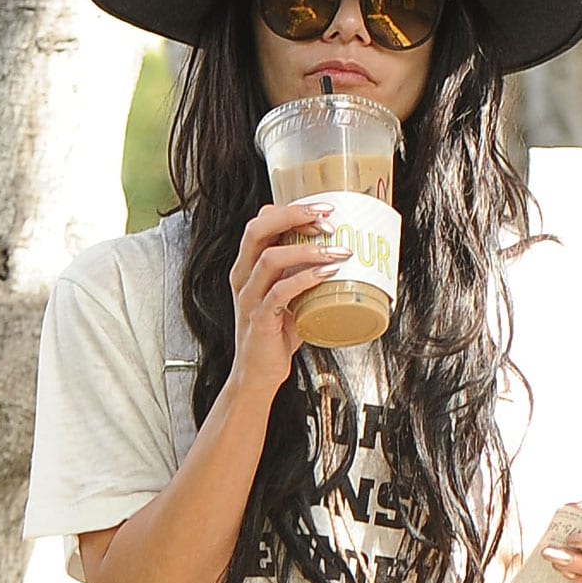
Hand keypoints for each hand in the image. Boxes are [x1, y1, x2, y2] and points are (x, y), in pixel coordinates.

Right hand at [228, 201, 350, 392]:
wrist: (258, 374)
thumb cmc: (275, 334)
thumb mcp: (288, 296)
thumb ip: (300, 274)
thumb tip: (336, 252)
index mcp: (247, 266)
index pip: (260, 222)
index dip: (290, 209)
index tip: (323, 209)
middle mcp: (243, 276)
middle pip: (258, 229)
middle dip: (294, 216)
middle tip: (328, 218)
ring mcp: (249, 297)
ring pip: (270, 258)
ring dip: (307, 249)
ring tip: (338, 250)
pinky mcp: (259, 318)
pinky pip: (280, 291)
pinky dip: (306, 279)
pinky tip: (328, 274)